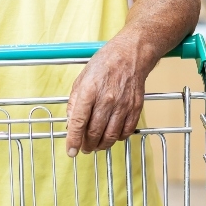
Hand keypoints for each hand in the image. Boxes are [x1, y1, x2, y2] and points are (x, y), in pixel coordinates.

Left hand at [65, 40, 148, 156]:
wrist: (131, 55)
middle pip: (95, 132)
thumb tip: (71, 123)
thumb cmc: (105, 64)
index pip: (78, 122)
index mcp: (89, 90)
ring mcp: (122, 104)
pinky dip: (118, 138)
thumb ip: (74, 102)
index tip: (70, 151)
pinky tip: (113, 136)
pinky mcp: (135, 107)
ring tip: (97, 146)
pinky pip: (126, 131)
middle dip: (87, 145)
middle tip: (84, 148)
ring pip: (111, 135)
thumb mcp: (81, 79)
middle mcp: (106, 99)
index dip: (73, 140)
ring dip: (102, 145)